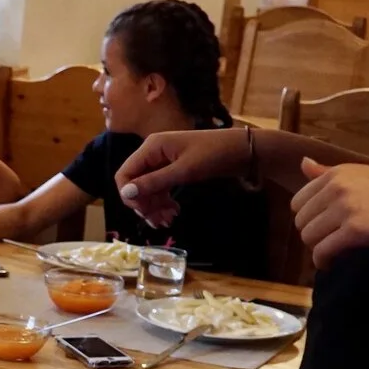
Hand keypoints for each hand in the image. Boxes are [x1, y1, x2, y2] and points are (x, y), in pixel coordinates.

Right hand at [116, 128, 251, 228]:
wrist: (243, 150)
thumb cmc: (214, 155)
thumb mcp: (184, 171)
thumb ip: (154, 182)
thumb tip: (126, 193)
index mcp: (151, 147)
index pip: (124, 173)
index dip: (128, 194)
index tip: (142, 211)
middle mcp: (153, 153)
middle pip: (135, 184)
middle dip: (144, 204)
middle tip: (159, 221)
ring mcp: (163, 162)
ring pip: (148, 189)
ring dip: (155, 206)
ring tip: (168, 221)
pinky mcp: (174, 169)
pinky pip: (160, 188)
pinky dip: (164, 202)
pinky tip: (173, 212)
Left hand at [291, 161, 368, 268]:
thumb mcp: (367, 175)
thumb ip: (331, 174)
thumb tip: (303, 162)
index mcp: (340, 172)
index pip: (299, 200)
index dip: (310, 218)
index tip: (326, 227)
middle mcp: (338, 186)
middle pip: (301, 220)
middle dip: (314, 234)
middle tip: (333, 241)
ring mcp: (346, 207)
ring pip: (308, 237)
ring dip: (319, 248)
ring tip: (337, 251)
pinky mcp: (355, 230)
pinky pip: (322, 252)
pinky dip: (324, 262)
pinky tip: (334, 263)